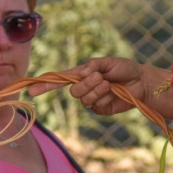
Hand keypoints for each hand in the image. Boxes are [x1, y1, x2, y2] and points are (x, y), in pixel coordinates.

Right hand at [29, 57, 152, 116]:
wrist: (141, 82)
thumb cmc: (125, 69)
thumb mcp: (108, 62)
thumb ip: (93, 65)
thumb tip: (82, 72)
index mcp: (81, 75)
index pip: (59, 80)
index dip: (45, 85)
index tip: (31, 89)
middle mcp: (84, 88)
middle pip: (72, 91)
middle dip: (86, 84)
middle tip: (101, 77)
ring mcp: (92, 100)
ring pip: (83, 99)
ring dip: (96, 90)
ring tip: (109, 84)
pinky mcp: (101, 110)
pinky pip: (96, 106)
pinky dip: (104, 98)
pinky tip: (113, 93)